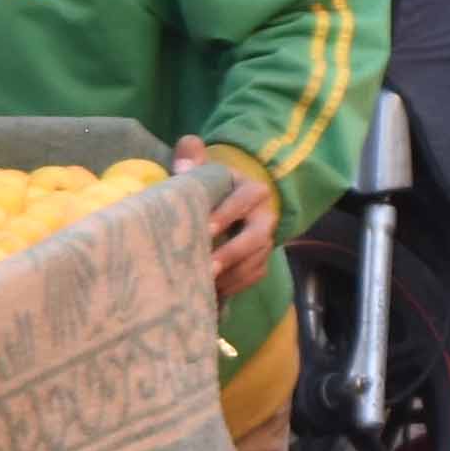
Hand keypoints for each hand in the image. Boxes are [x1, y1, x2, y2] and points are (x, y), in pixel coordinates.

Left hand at [176, 139, 278, 295]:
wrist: (221, 204)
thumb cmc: (207, 186)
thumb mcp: (201, 169)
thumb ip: (191, 158)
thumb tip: (184, 159)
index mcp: (251, 190)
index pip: (244, 200)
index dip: (227, 214)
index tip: (206, 229)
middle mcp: (264, 217)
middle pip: (255, 237)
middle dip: (232, 253)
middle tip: (207, 266)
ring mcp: (264, 242)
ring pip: (255, 261)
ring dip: (232, 275)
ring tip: (206, 284)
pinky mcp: (260, 262)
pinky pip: (253, 276)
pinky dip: (235, 286)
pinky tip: (213, 292)